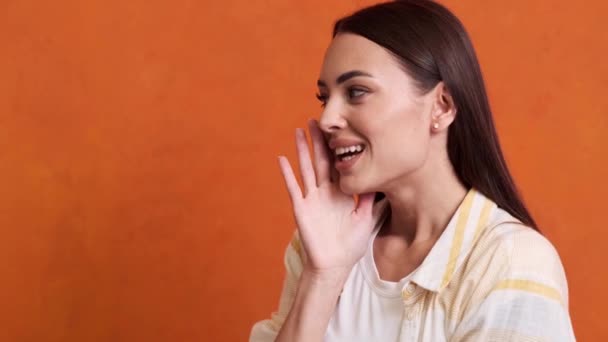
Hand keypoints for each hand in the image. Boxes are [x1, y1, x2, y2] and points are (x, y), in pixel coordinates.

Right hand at [278, 119, 381, 277]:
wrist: (334, 265)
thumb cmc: (350, 245)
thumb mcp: (366, 218)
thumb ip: (372, 200)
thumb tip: (384, 181)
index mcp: (340, 193)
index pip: (338, 165)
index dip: (338, 148)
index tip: (339, 129)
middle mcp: (325, 192)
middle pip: (321, 161)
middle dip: (318, 142)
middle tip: (315, 120)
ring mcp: (312, 199)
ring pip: (307, 169)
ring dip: (302, 150)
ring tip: (299, 131)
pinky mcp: (302, 209)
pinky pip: (294, 188)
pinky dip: (287, 174)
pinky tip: (282, 159)